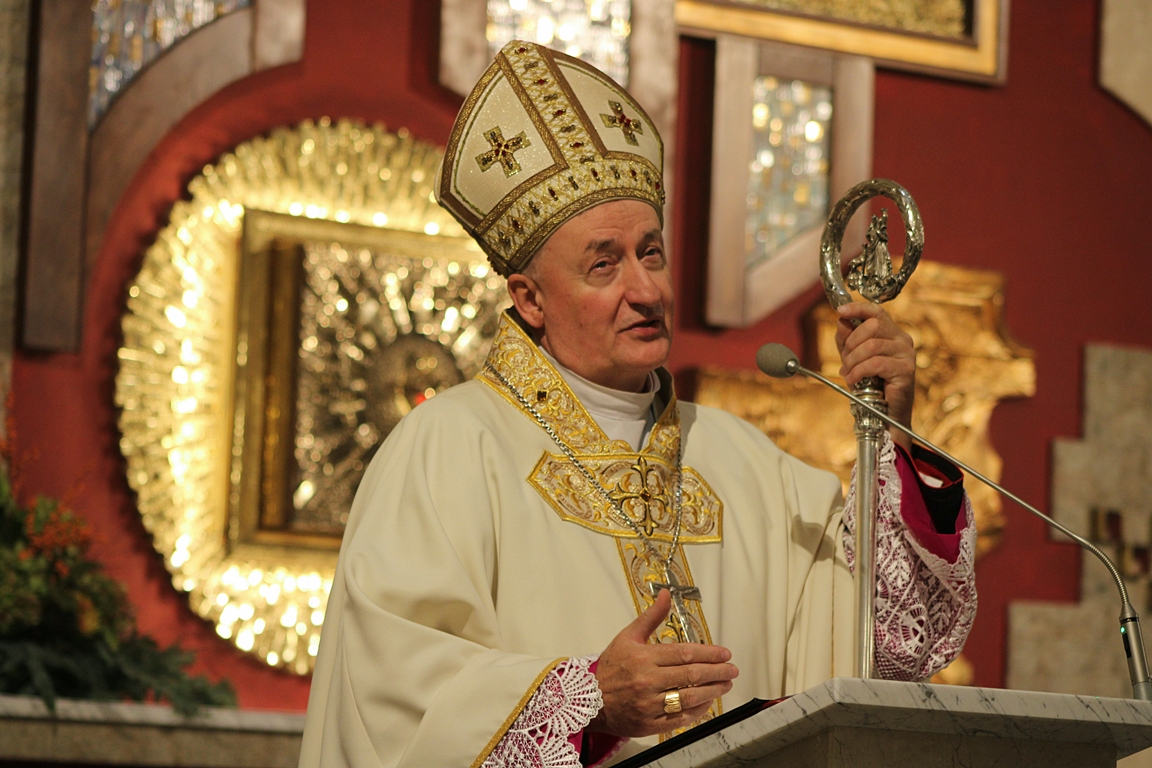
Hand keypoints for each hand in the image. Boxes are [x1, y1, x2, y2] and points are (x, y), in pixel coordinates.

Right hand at [588, 590, 738, 737]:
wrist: (589, 700)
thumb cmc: (609, 668)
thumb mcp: (627, 637)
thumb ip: (651, 617)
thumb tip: (665, 594)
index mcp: (644, 657)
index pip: (685, 653)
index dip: (709, 653)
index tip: (724, 654)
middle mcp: (647, 680)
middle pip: (691, 675)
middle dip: (717, 672)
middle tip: (731, 670)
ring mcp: (649, 704)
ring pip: (689, 697)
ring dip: (712, 691)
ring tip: (725, 685)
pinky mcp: (649, 723)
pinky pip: (680, 718)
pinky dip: (697, 711)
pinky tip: (707, 703)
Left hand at [834, 302, 915, 451]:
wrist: (884, 415)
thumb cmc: (871, 387)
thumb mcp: (853, 359)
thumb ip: (847, 340)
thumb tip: (842, 320)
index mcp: (892, 334)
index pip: (877, 312)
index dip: (858, 308)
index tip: (840, 311)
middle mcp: (902, 340)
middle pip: (872, 326)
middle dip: (851, 343)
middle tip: (844, 361)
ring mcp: (906, 354)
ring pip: (872, 345)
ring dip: (853, 360)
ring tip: (847, 374)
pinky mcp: (906, 370)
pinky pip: (876, 363)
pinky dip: (859, 371)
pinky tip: (854, 380)